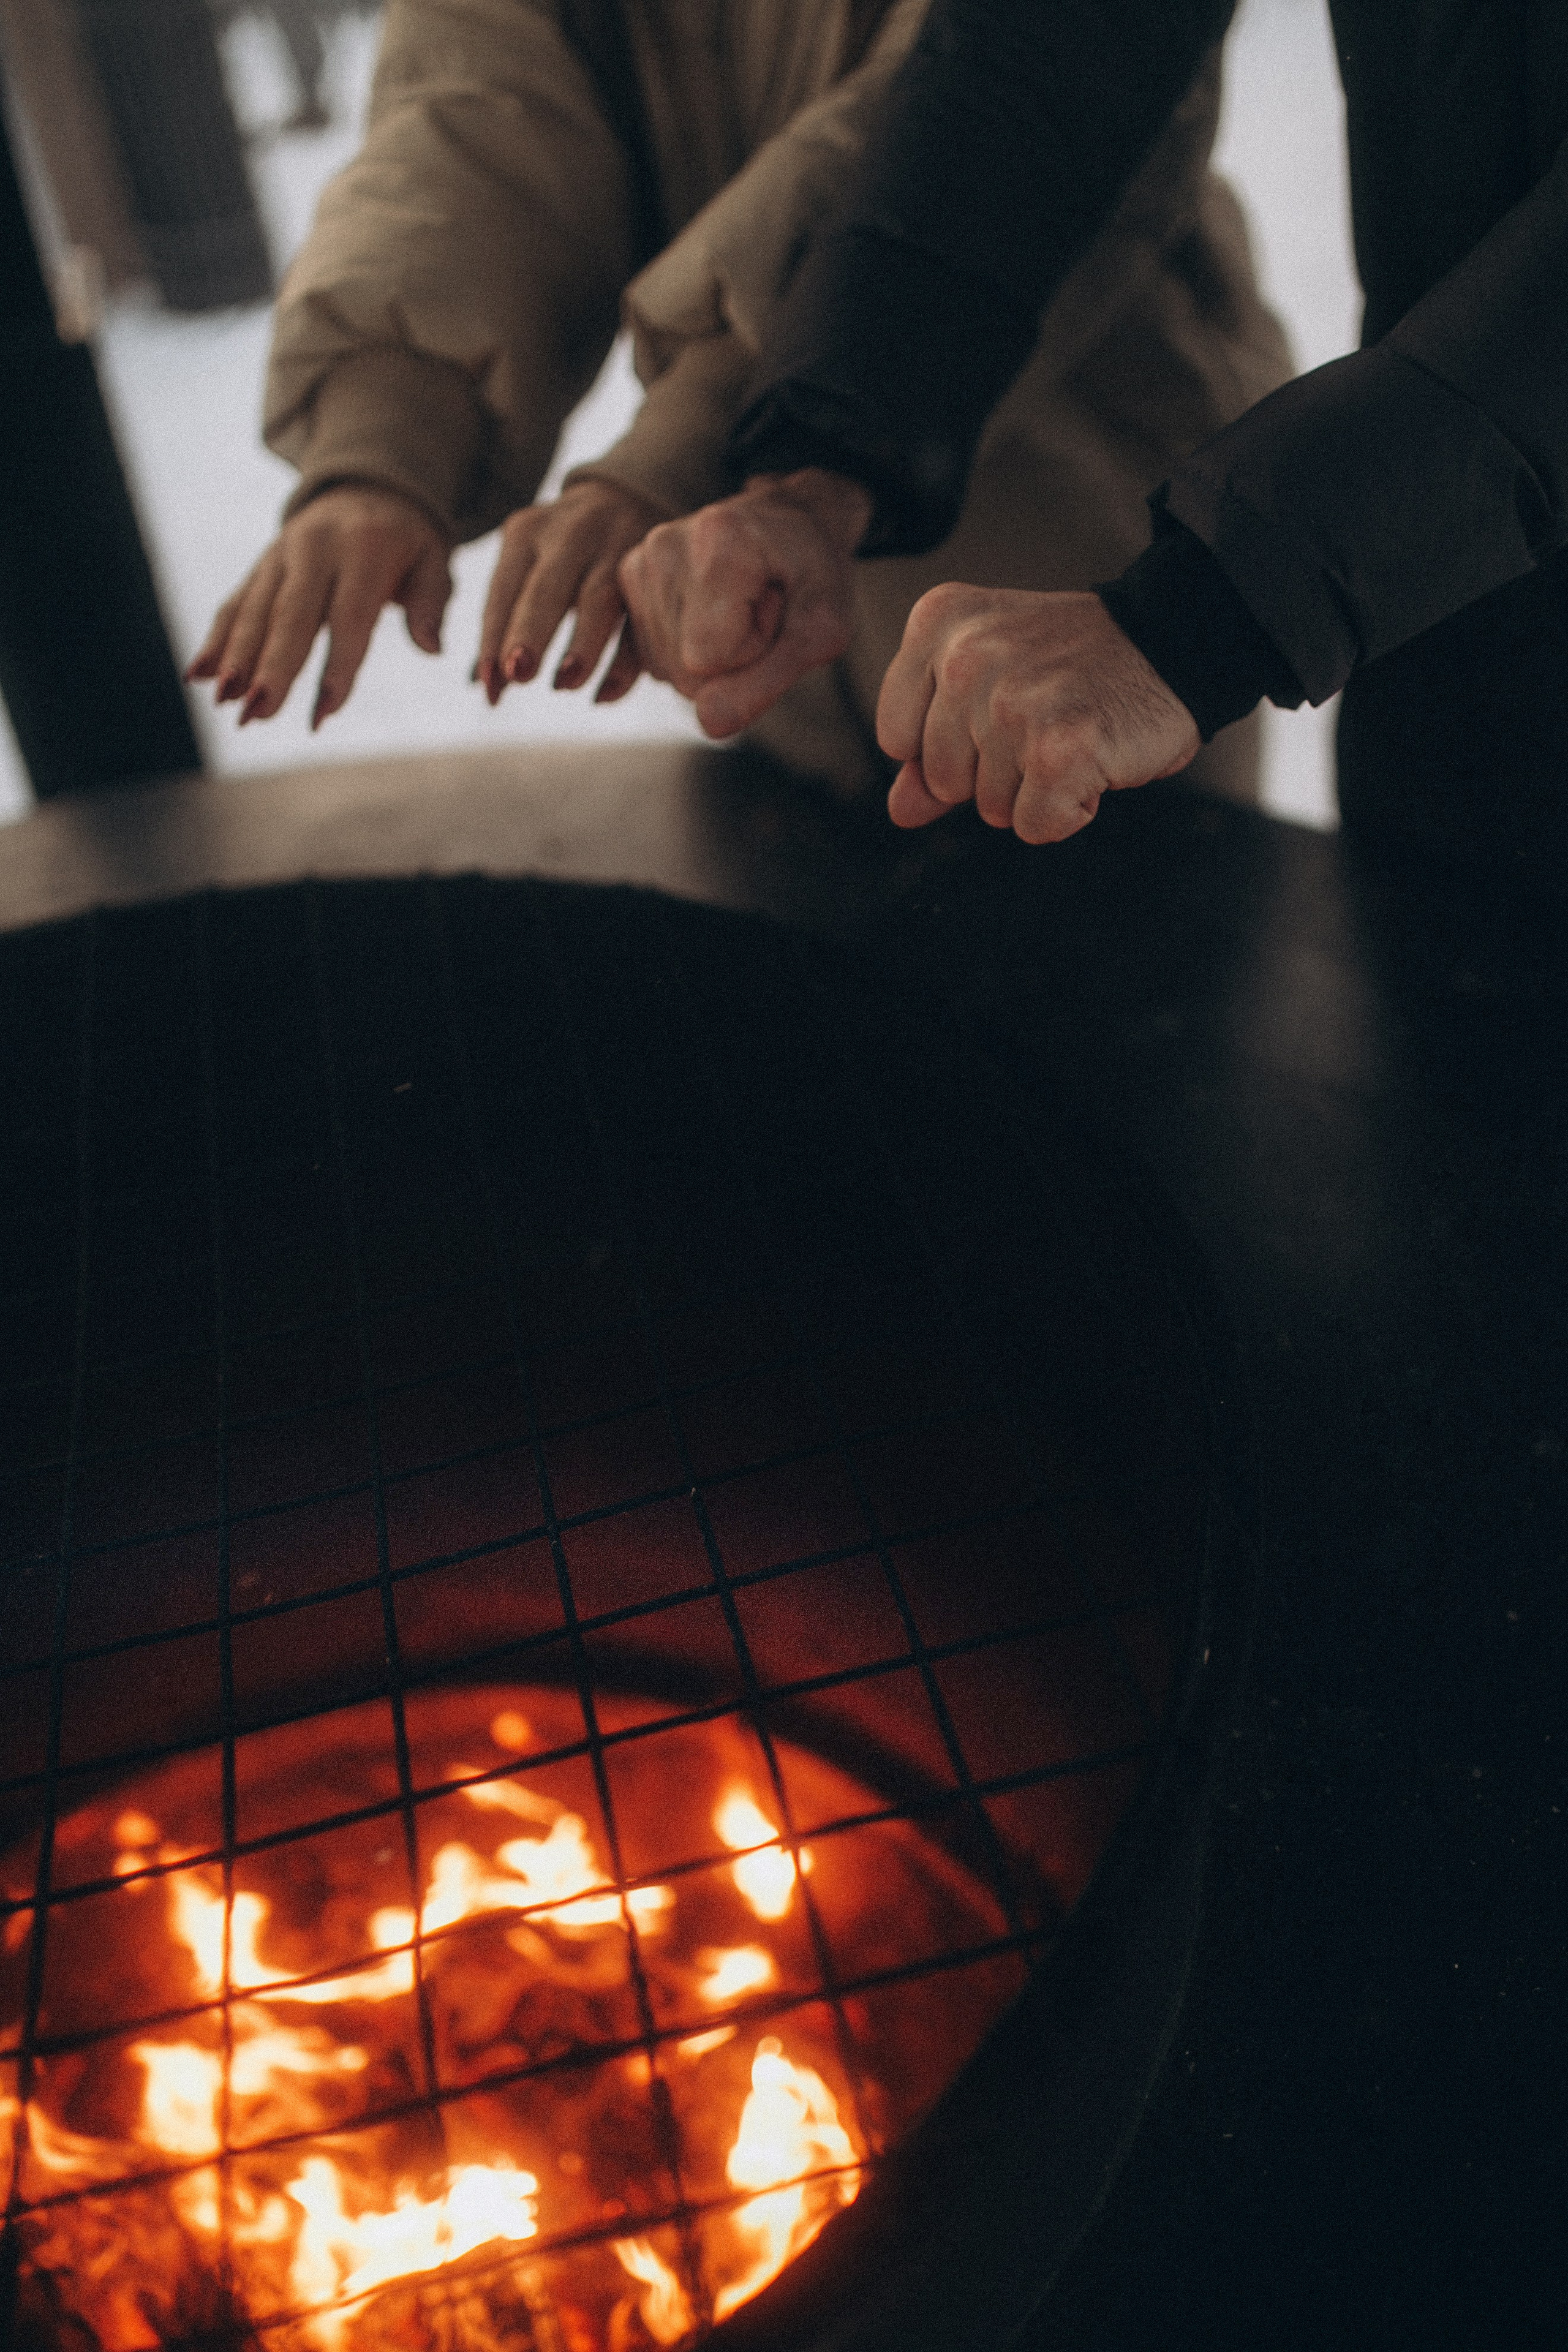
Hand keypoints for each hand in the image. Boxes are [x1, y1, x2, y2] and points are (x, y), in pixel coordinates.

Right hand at [187, 485, 450, 727]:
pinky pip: (235, 603)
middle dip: (271, 666)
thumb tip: (432, 650)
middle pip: (290, 615)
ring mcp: (281, 555)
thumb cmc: (409, 539)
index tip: (326, 712)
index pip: (349, 616)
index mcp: (364, 549)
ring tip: (223, 703)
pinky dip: (215, 639)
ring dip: (236, 658)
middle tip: (255, 712)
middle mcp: (314, 549)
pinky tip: (196, 675)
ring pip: (255, 610)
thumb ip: (431, 603)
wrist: (368, 484)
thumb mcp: (434, 560)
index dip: (337, 666)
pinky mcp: (261, 566)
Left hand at [476, 479, 663, 704]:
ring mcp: (614, 549)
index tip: (488, 685)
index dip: (494, 639)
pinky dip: (624, 662)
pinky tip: (603, 695)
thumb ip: (508, 615)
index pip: (504, 591)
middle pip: (547, 588)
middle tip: (518, 674)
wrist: (627, 493)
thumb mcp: (529, 559)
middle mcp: (569, 535)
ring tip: (564, 684)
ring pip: (598, 600)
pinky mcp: (651, 569)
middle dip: (531, 632)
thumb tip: (485, 685)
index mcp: (527, 533)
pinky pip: (640, 622)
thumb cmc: (562, 548)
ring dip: (582, 646)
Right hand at [617, 469, 871, 735]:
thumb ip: (769, 680)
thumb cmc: (813, 573)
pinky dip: (684, 652)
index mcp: (717, 541)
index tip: (776, 608)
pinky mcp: (626, 580)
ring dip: (712, 657)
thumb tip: (709, 724)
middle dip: (733, 659)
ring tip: (739, 606)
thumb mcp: (822, 628)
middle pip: (686, 670)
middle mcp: (664, 545)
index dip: (753, 654)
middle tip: (761, 609)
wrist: (790, 525)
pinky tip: (707, 615)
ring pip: (667, 670)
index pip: (711, 661)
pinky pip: (651, 659)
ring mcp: (639, 561)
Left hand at [878, 586, 1199, 842]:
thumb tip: (900, 810)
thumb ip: (931, 743)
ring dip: (1036, 789)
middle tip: (1045, 720)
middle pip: (942, 780)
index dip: (949, 745)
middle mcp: (967, 656)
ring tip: (1072, 733)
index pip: (896, 737)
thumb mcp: (989, 682)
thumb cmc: (1078, 665)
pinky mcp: (1059, 747)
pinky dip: (1069, 811)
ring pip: (990, 808)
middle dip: (994, 772)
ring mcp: (1013, 702)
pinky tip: (1094, 761)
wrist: (1174, 642)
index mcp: (938, 625)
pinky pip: (1035, 826)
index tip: (1000, 709)